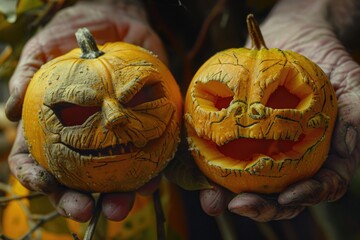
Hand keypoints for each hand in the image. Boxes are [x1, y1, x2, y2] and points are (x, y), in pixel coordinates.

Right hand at [6, 0, 165, 221]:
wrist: (115, 20)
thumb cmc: (74, 34)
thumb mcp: (43, 49)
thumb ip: (27, 77)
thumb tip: (9, 111)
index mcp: (52, 127)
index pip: (36, 160)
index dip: (35, 178)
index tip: (45, 185)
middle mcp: (83, 139)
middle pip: (75, 180)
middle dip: (78, 201)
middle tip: (86, 212)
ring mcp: (114, 136)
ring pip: (113, 178)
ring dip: (117, 197)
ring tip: (122, 206)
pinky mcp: (144, 127)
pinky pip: (148, 156)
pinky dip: (150, 173)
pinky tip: (151, 183)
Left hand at [199, 0, 359, 221]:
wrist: (292, 39)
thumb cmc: (326, 61)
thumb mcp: (351, 83)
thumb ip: (355, 117)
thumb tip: (348, 151)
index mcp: (322, 154)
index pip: (320, 186)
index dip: (306, 196)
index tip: (288, 196)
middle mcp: (293, 157)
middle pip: (281, 194)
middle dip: (263, 206)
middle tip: (240, 205)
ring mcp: (265, 148)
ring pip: (250, 183)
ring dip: (230, 197)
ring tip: (212, 201)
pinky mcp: (239, 136)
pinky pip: (225, 156)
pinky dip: (212, 168)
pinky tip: (200, 176)